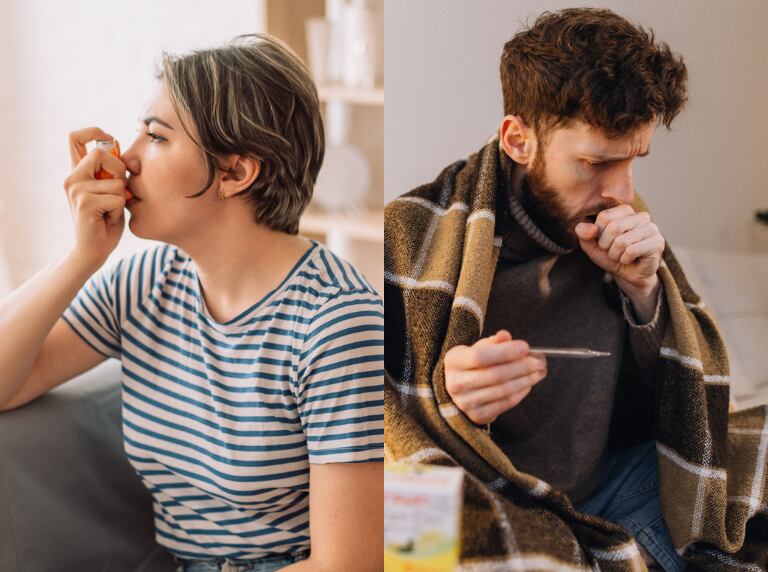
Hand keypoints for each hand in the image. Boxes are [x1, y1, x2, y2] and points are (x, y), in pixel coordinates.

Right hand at [64, 127, 128, 267]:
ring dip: (121, 198)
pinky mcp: (84, 202)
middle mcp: (72, 178)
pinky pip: (117, 198)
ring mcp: (76, 189)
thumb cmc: (105, 221)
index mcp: (77, 172)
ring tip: (109, 211)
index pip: (76, 138)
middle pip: (101, 153)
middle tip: (118, 192)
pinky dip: (118, 210)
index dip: (95, 132)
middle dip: (119, 170)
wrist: (93, 250)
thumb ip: (111, 172)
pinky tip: (106, 219)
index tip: (109, 139)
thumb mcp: (110, 192)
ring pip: (116, 181)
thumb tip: (117, 146)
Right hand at [444, 330, 546, 424]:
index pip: (480, 357)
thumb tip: (506, 336)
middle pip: (495, 375)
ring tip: (540, 371)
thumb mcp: (478, 348)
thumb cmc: (473, 364)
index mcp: (453, 361)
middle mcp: (455, 383)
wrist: (461, 390)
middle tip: (540, 361)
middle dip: (522, 367)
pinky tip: (529, 383)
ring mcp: (465, 402)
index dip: (505, 352)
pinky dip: (521, 392)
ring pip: (503, 390)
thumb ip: (494, 342)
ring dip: (527, 380)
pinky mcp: (478, 415)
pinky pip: (506, 403)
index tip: (526, 347)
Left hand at [574, 204, 663, 294]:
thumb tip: (591, 228)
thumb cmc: (611, 255)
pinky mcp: (657, 242)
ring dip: (616, 254)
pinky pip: (631, 251)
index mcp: (625, 211)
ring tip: (622, 255)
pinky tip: (631, 259)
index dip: (598, 234)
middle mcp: (641, 216)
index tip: (604, 241)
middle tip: (613, 251)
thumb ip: (584, 233)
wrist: (629, 274)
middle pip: (613, 227)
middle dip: (607, 245)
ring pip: (621, 241)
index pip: (604, 217)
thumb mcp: (592, 245)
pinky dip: (625, 259)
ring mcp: (651, 228)